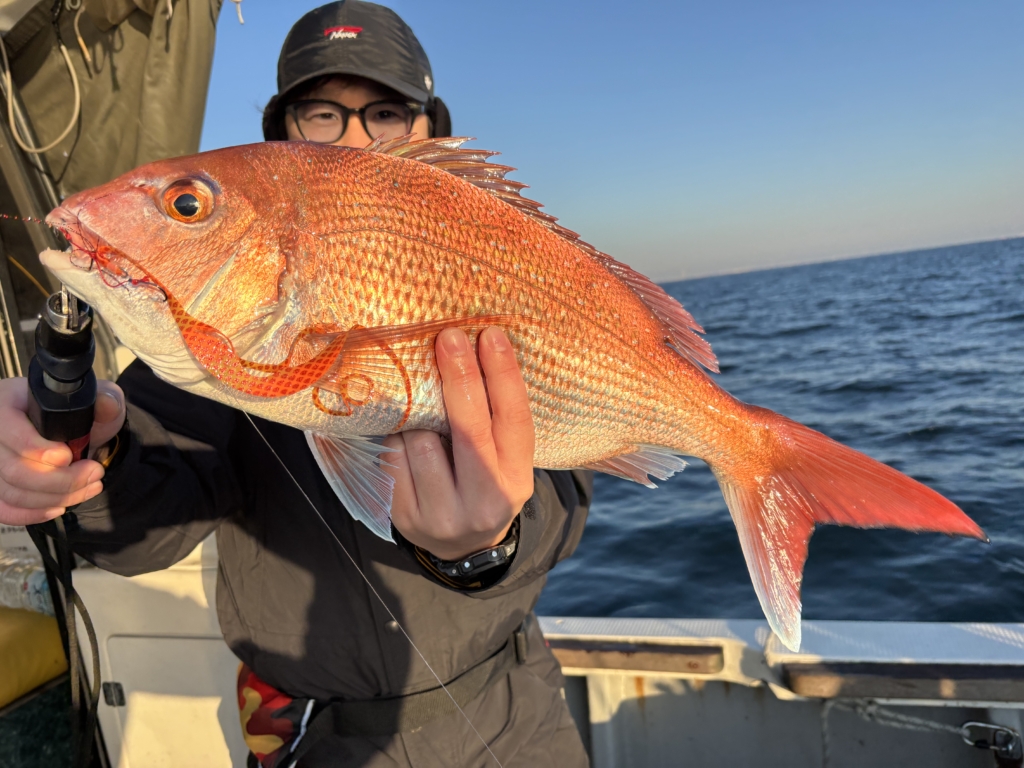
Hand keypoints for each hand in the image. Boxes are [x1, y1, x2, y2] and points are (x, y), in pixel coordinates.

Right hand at [0, 376, 125, 524]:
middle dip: (62, 480)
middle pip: (14, 470)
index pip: (12, 433)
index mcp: (7, 403)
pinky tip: (59, 507)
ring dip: (57, 497)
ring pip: (13, 492)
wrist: (71, 428)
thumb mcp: (93, 399)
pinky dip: (33, 513)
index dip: (41, 451)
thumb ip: (104, 400)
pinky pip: (5, 509)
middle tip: (93, 473)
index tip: (70, 455)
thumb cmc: (76, 410)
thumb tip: (107, 403)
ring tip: (89, 486)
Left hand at [384, 327, 534, 560]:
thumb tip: (475, 352)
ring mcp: (442, 513)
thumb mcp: (505, 462)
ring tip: (422, 409)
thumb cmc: (485, 484)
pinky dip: (397, 436)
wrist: (462, 547)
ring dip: (418, 414)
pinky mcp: (404, 516)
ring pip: (421, 441)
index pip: (513, 420)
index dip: (503, 375)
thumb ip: (496, 421)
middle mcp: (484, 500)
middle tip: (449, 337)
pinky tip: (404, 434)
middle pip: (470, 429)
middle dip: (459, 377)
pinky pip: (393, 456)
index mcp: (517, 481)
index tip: (491, 335)